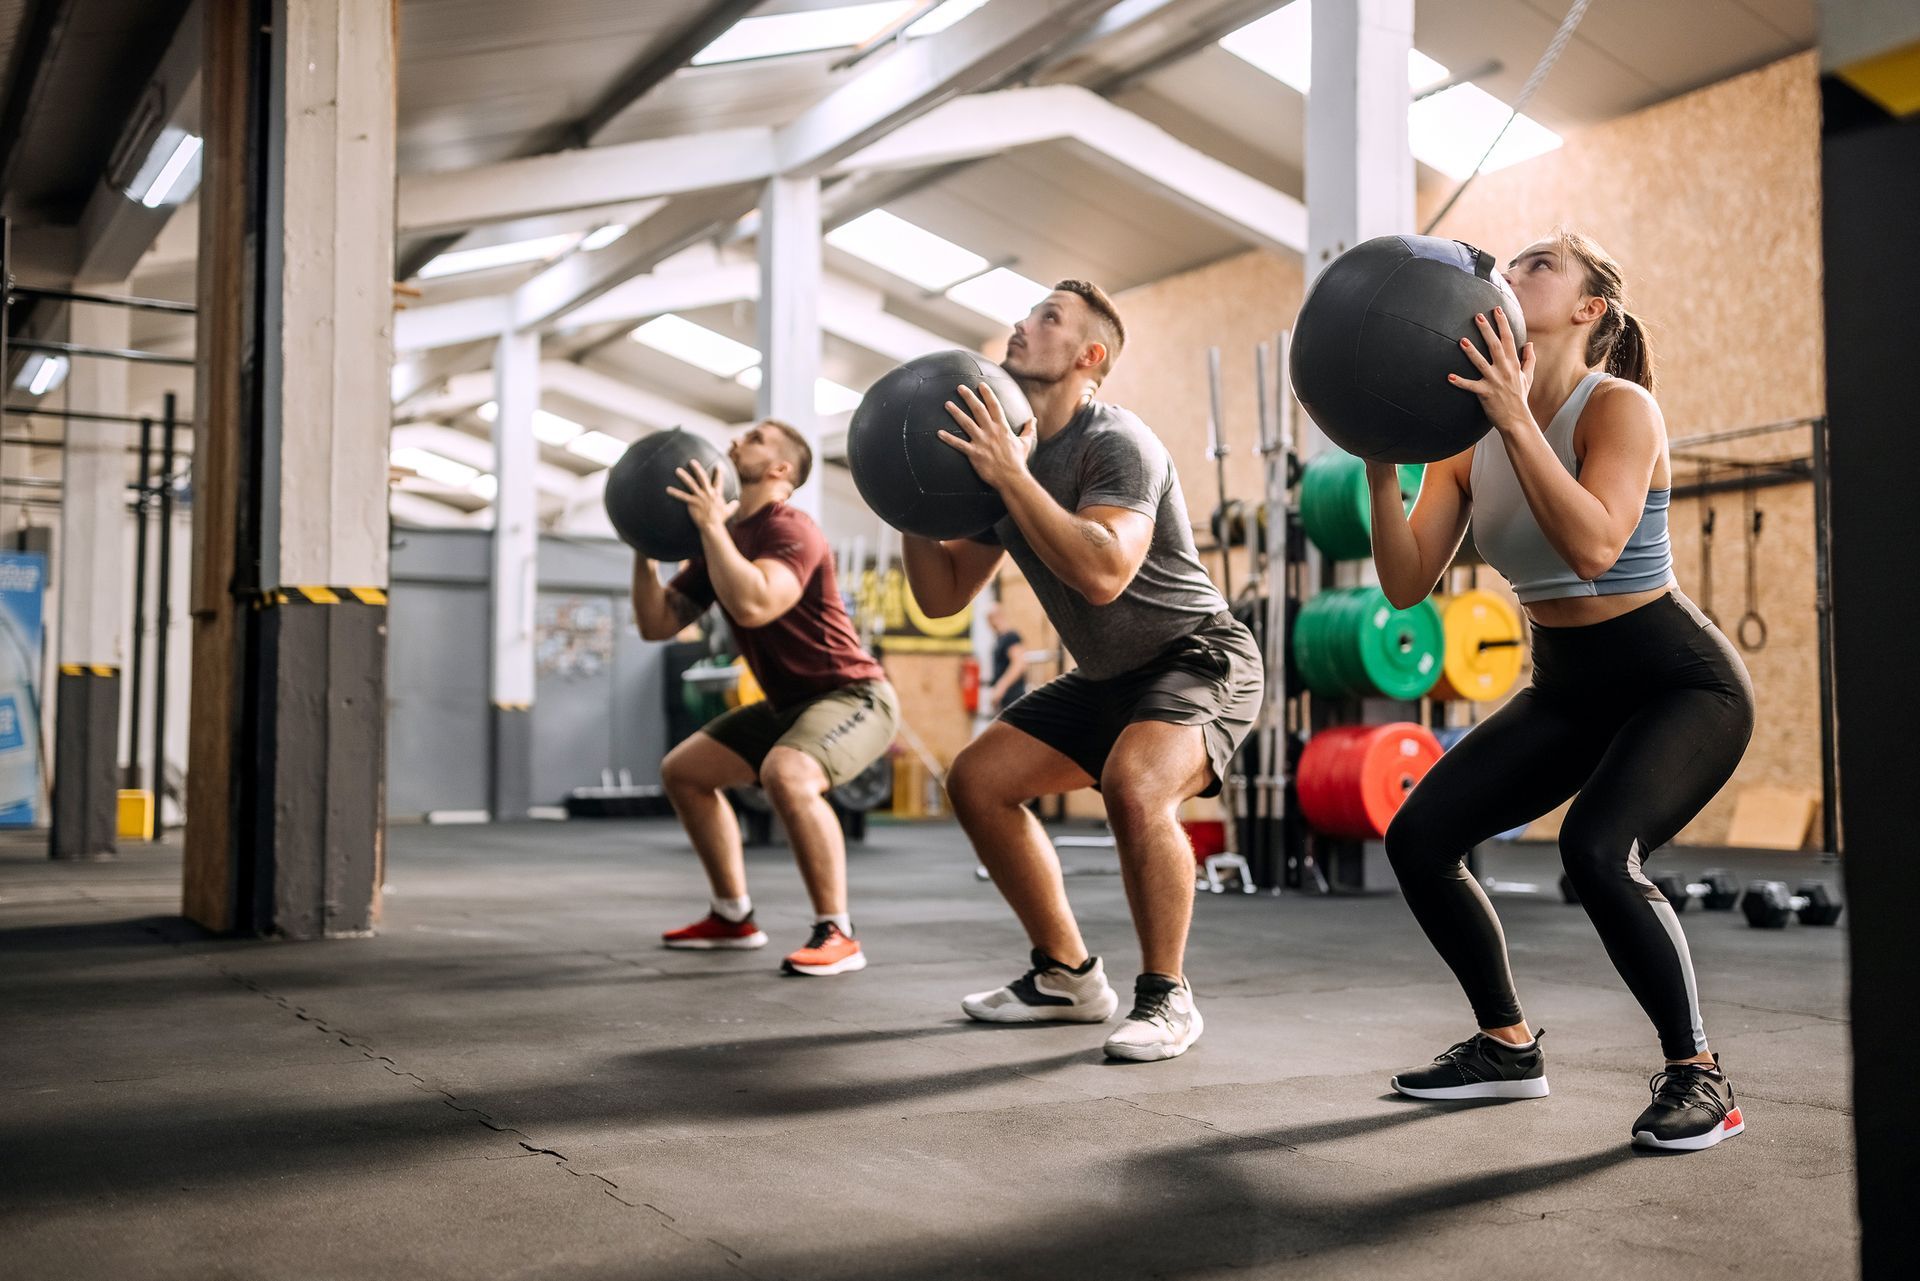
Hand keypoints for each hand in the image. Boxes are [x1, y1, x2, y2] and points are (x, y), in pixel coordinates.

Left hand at [666, 460, 737, 531]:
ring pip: (691, 484)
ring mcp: (700, 497)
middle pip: (703, 478)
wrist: (713, 526)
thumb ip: (733, 505)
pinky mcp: (693, 503)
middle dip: (697, 469)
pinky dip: (675, 493)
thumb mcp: (728, 511)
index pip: (719, 481)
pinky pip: (683, 496)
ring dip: (684, 476)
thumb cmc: (720, 519)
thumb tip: (737, 502)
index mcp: (716, 494)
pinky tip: (668, 489)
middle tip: (692, 461)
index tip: (718, 464)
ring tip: (677, 470)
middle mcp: (708, 493)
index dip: (719, 472)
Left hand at [938, 383, 1032, 490]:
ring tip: (947, 404)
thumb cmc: (1018, 461)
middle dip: (969, 397)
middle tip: (960, 387)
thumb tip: (1033, 420)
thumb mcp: (1026, 443)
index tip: (981, 385)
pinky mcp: (975, 453)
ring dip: (956, 413)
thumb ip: (1028, 429)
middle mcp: (991, 431)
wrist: (1013, 478)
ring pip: (966, 423)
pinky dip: (949, 439)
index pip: (994, 406)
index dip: (988, 394)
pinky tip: (939, 433)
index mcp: (1003, 427)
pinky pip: (959, 444)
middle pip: (978, 410)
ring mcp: (982, 442)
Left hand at [1450, 307, 1534, 434]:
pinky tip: (1450, 377)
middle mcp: (1504, 369)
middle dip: (1486, 330)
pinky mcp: (1485, 393)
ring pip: (1481, 363)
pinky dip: (1460, 382)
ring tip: (1461, 340)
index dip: (1502, 323)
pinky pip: (1471, 386)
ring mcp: (1494, 381)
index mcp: (1513, 364)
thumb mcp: (1528, 376)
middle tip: (1477, 316)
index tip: (1496, 310)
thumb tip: (1529, 344)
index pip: (1508, 339)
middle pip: (1495, 345)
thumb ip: (1529, 359)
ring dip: (1471, 352)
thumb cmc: (1520, 397)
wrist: (1517, 419)